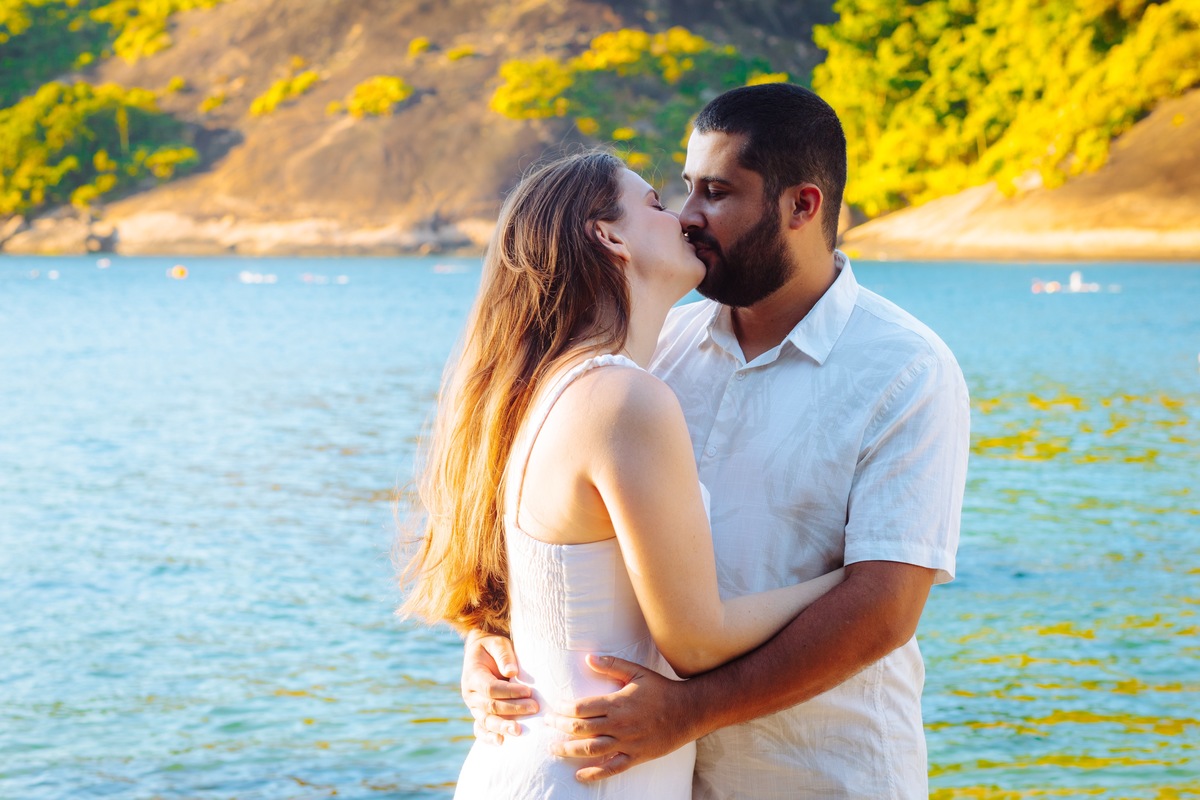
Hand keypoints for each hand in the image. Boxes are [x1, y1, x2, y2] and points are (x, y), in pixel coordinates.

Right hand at [460, 630, 537, 743]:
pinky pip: (480, 729)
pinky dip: (488, 737)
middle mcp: (470, 694)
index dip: (510, 692)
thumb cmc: (493, 647)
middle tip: (534, 708)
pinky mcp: (478, 714)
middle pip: (490, 706)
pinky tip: (500, 742)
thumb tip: (511, 672)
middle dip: (513, 709)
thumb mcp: (497, 643)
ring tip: (519, 731)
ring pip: (486, 721)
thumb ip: (503, 655)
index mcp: (473, 676)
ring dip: (503, 726)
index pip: (491, 688)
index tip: (529, 691)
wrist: (483, 653)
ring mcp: (473, 707)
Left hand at [543, 655, 697, 781]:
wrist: (688, 711)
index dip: (563, 709)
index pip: (581, 708)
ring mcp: (627, 742)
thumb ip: (612, 664)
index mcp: (617, 702)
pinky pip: (612, 768)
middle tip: (547, 725)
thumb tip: (588, 658)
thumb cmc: (662, 689)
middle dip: (559, 727)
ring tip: (553, 749)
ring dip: (568, 750)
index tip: (553, 708)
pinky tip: (579, 775)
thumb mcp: (637, 672)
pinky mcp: (636, 756)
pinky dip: (594, 773)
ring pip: (591, 749)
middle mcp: (619, 724)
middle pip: (581, 728)